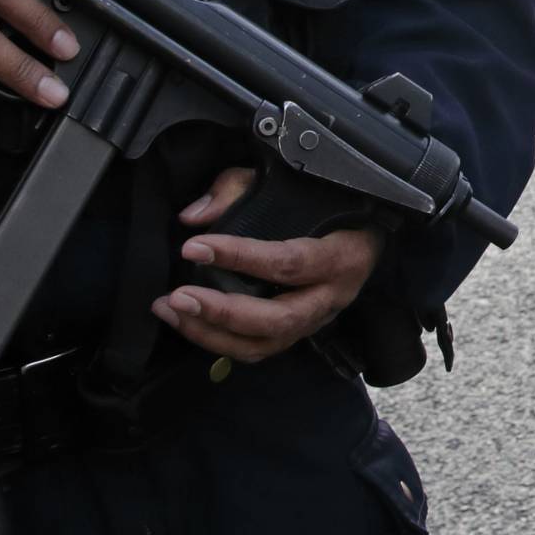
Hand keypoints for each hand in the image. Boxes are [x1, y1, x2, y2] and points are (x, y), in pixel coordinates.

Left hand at [154, 166, 381, 363]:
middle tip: (178, 297)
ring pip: (264, 344)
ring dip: (212, 333)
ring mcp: (316, 321)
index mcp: (341, 256)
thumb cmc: (326, 204)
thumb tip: (193, 217)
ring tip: (171, 311)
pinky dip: (220, 343)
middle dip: (222, 311)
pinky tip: (190, 324)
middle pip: (277, 318)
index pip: (288, 262)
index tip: (194, 247)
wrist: (364, 232)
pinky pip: (259, 350)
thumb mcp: (288, 184)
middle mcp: (332, 297)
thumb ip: (238, 191)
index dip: (238, 257)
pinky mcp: (298, 333)